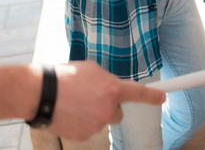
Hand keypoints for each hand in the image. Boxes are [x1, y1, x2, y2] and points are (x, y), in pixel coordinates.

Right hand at [48, 62, 166, 141]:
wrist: (41, 93)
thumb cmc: (65, 76)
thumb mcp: (91, 69)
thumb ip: (107, 80)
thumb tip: (113, 87)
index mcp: (112, 89)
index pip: (139, 94)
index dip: (153, 96)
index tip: (163, 97)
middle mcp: (108, 109)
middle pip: (117, 112)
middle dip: (108, 106)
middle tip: (90, 97)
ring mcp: (97, 125)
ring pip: (102, 121)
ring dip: (93, 113)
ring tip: (74, 102)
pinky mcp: (85, 136)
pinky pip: (89, 129)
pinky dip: (82, 122)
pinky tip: (70, 112)